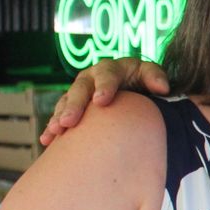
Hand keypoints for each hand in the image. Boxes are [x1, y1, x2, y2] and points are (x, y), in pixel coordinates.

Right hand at [40, 57, 168, 144]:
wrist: (135, 92)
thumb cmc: (145, 84)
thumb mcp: (152, 76)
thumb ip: (156, 78)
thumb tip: (162, 88)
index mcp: (112, 69)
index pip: (108, 75)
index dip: (104, 86)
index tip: (101, 101)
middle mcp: (91, 78)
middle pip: (80, 89)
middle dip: (74, 105)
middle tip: (70, 121)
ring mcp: (80, 92)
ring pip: (66, 102)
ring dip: (60, 116)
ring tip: (56, 131)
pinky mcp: (72, 106)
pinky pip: (59, 116)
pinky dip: (53, 128)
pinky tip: (47, 140)